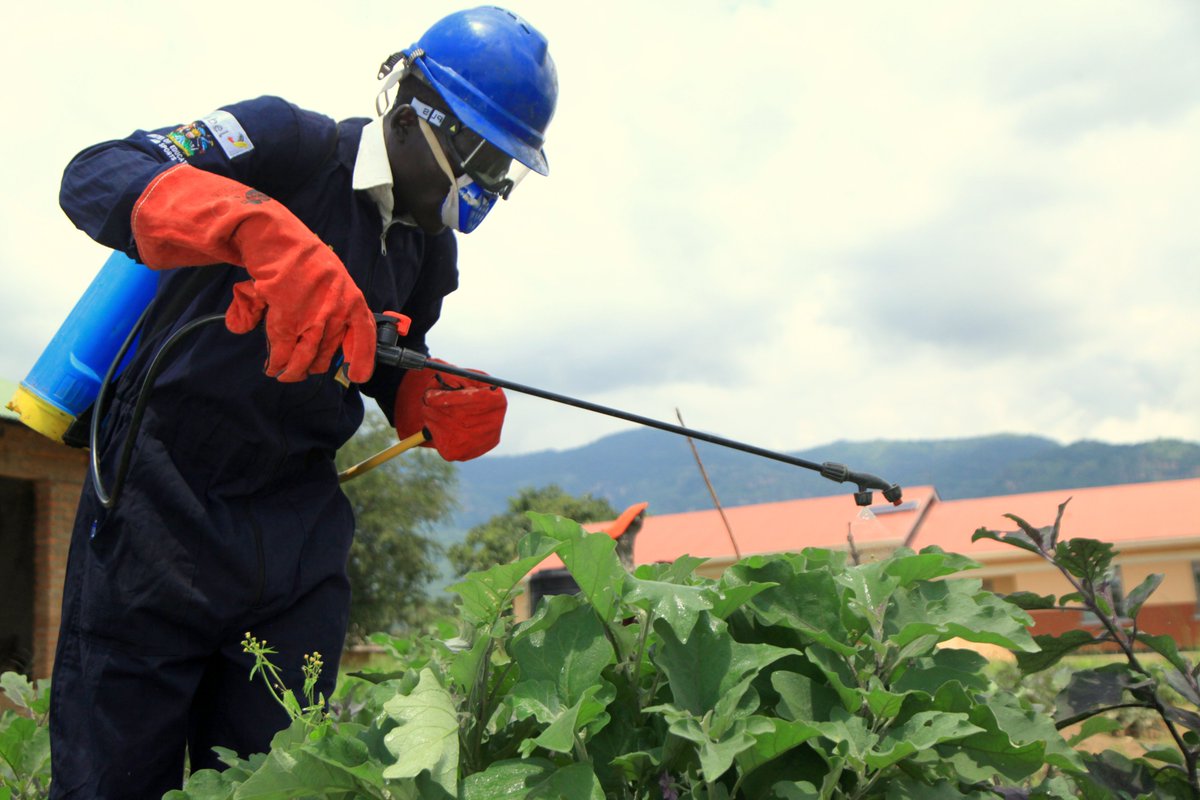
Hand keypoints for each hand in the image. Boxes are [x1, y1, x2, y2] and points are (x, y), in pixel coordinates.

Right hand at [131, 164, 375, 382]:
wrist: (278, 241)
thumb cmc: (304, 262)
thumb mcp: (330, 282)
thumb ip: (327, 313)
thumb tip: (327, 344)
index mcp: (352, 300)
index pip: (364, 335)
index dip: (362, 359)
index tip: (358, 376)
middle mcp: (337, 312)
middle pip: (328, 354)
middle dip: (311, 366)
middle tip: (298, 369)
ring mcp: (313, 318)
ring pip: (304, 358)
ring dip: (291, 370)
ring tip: (281, 373)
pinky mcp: (287, 319)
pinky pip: (283, 350)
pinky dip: (275, 361)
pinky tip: (271, 365)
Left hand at [393, 360, 505, 460]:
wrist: (466, 414)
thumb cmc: (461, 390)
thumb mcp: (458, 377)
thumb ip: (451, 376)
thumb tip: (443, 384)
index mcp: (497, 399)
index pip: (475, 399)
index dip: (449, 398)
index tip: (430, 397)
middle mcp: (494, 423)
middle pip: (460, 417)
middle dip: (438, 408)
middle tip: (426, 403)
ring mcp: (481, 442)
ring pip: (448, 430)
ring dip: (433, 418)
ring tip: (433, 411)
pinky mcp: (466, 454)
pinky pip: (442, 442)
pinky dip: (435, 431)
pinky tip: (439, 424)